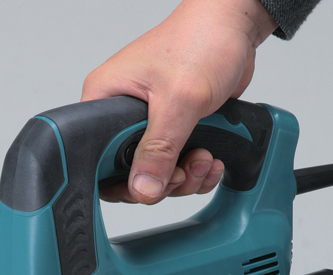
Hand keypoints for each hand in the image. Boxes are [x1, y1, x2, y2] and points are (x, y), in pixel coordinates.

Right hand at [81, 0, 276, 203]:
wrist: (234, 27)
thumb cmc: (200, 40)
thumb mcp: (178, 100)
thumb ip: (159, 150)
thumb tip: (143, 189)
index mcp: (106, 100)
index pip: (97, 160)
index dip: (122, 182)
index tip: (149, 186)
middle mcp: (121, 116)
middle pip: (130, 174)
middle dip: (163, 180)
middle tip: (183, 170)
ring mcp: (148, 126)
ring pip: (157, 174)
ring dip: (186, 176)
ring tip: (205, 157)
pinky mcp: (172, 130)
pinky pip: (177, 166)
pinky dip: (197, 170)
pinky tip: (211, 160)